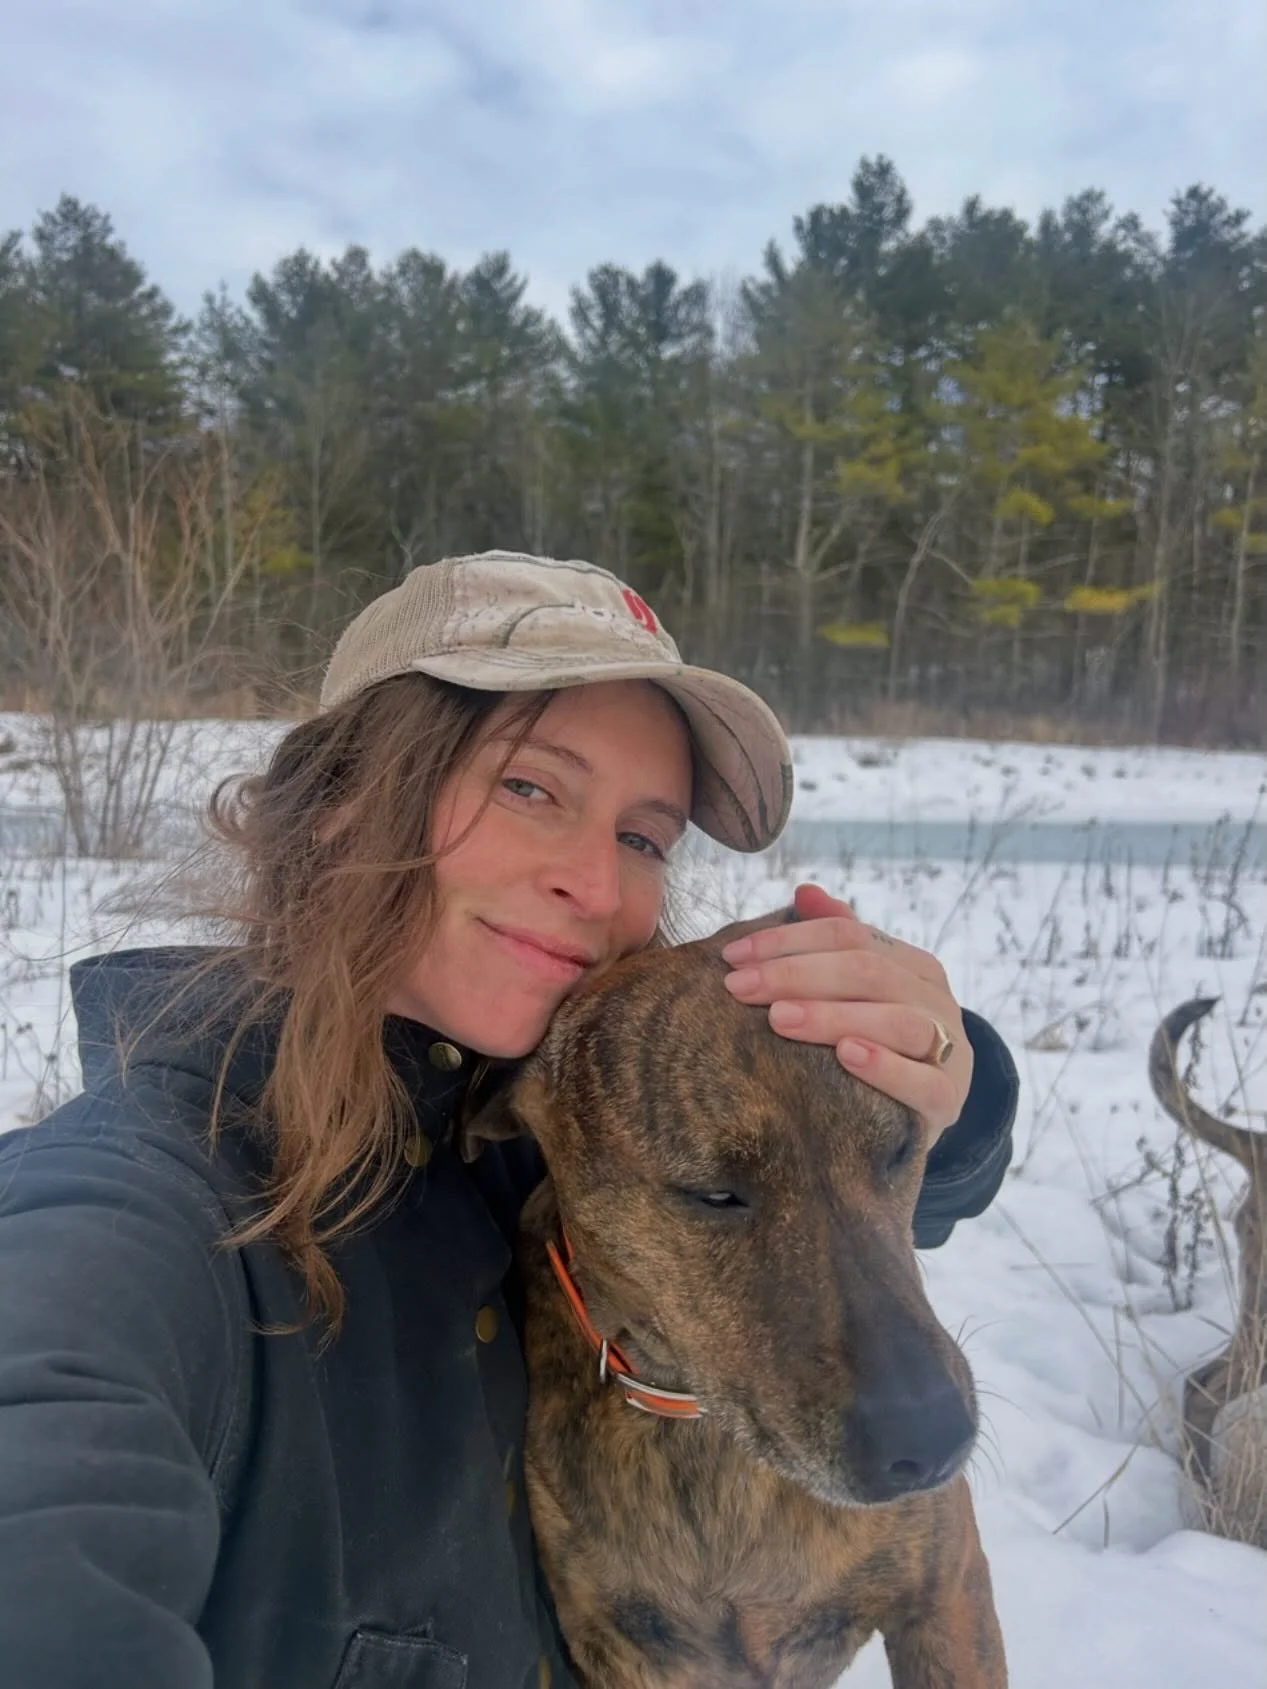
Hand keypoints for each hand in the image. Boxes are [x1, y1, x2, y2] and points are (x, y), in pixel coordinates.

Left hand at [720, 883, 971, 1141]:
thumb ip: (837, 943)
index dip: (789, 940)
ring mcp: (949, 1051)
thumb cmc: (880, 1047)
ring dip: (833, 1016)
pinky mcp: (947, 1100)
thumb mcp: (862, 994)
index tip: (733, 957)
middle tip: (740, 988)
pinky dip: (885, 1066)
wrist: (923, 1115)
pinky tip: (847, 1055)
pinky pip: (922, 1082)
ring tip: (779, 1019)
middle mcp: (936, 1000)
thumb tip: (804, 891)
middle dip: (796, 975)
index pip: (849, 935)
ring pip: (898, 1021)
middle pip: (869, 972)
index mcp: (913, 966)